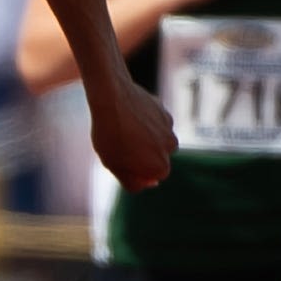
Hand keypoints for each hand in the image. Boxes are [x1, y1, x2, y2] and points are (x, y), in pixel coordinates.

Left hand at [86, 63, 176, 190]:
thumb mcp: (114, 166)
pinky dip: (143, 122)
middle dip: (142, 154)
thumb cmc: (109, 135)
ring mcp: (169, 128)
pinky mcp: (164, 111)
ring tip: (123, 129)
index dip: (135, 169)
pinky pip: (154, 123)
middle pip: (156, 158)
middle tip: (119, 143)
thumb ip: (133, 181)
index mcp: (160, 167)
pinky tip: (128, 116)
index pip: (152, 176)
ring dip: (143, 138)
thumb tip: (152, 183)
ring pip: (156, 140)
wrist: (112, 96)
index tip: (120, 157)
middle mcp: (171, 148)